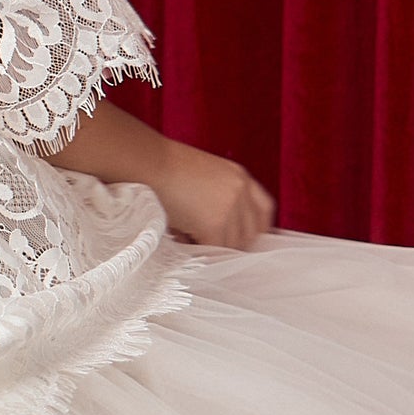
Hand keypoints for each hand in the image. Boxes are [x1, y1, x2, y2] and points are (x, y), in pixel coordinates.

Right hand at [152, 140, 275, 248]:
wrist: (149, 163)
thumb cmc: (165, 167)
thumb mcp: (202, 175)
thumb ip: (217, 198)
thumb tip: (215, 231)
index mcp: (240, 177)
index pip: (264, 210)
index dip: (256, 229)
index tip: (247, 240)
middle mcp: (241, 191)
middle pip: (251, 232)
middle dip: (232, 243)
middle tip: (209, 245)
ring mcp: (230, 208)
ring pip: (231, 244)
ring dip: (212, 247)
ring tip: (188, 237)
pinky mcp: (214, 224)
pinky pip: (214, 250)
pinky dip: (200, 251)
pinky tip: (184, 240)